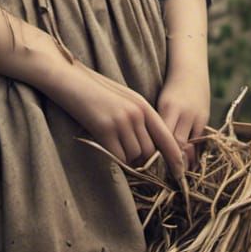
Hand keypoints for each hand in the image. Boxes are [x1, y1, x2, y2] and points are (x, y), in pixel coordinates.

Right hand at [44, 59, 185, 179]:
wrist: (70, 80)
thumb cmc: (94, 90)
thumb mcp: (122, 100)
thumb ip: (136, 119)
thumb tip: (145, 148)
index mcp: (142, 105)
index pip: (166, 135)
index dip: (174, 156)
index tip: (180, 172)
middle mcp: (136, 113)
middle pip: (150, 152)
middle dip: (144, 162)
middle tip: (133, 161)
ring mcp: (121, 121)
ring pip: (135, 157)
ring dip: (127, 160)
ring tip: (114, 147)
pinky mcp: (105, 130)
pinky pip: (119, 157)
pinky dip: (116, 160)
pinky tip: (107, 148)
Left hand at [157, 67, 209, 169]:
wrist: (190, 70)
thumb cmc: (170, 88)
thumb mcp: (161, 103)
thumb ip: (157, 124)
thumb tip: (149, 149)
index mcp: (169, 107)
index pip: (164, 138)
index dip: (160, 155)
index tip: (153, 171)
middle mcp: (185, 113)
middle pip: (178, 144)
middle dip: (172, 162)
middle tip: (164, 179)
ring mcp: (198, 116)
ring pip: (192, 145)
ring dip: (185, 161)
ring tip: (177, 177)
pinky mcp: (206, 119)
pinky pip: (200, 142)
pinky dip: (194, 153)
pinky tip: (188, 165)